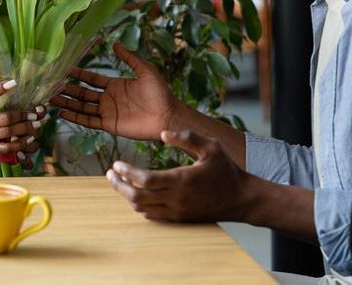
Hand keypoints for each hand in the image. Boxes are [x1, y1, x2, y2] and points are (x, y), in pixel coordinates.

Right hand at [50, 43, 180, 140]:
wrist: (168, 116)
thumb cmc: (160, 93)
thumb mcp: (145, 70)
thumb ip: (129, 58)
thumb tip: (115, 43)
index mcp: (114, 85)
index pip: (91, 79)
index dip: (78, 74)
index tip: (63, 69)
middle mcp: (108, 99)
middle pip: (82, 93)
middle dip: (67, 90)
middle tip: (51, 85)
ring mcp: (107, 112)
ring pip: (82, 107)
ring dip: (67, 103)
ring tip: (51, 99)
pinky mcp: (109, 125)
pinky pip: (89, 121)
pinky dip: (75, 117)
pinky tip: (63, 113)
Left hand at [105, 130, 251, 222]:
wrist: (241, 199)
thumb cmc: (226, 170)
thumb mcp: (211, 146)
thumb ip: (187, 137)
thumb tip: (163, 133)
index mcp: (182, 180)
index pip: (145, 179)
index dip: (126, 172)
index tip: (116, 164)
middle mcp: (176, 198)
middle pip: (137, 197)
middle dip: (119, 186)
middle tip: (110, 174)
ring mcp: (177, 211)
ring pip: (142, 208)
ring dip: (127, 196)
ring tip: (119, 182)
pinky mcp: (180, 219)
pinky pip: (153, 216)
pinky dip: (140, 206)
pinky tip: (136, 194)